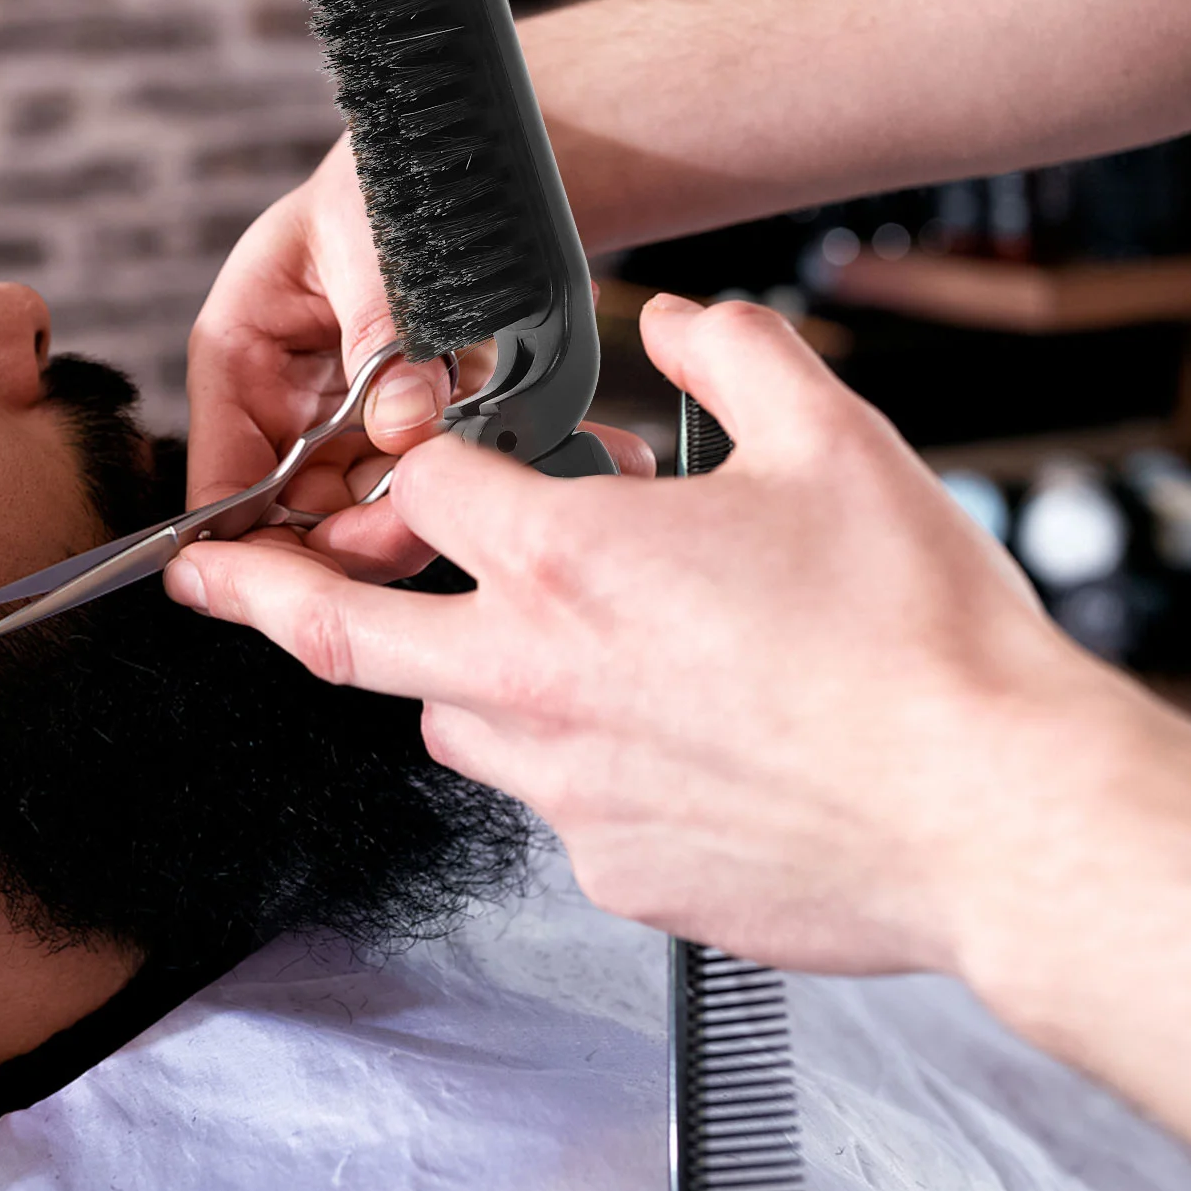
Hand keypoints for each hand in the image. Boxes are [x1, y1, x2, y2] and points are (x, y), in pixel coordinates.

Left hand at [166, 294, 1127, 975]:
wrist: (987, 812)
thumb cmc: (918, 634)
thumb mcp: (835, 440)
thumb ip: (735, 356)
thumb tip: (682, 322)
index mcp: (573, 557)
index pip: (429, 477)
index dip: (430, 442)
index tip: (437, 443)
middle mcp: (537, 675)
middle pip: (345, 626)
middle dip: (255, 592)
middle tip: (202, 580)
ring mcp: (564, 785)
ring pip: (449, 718)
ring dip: (458, 670)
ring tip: (529, 646)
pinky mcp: (611, 867)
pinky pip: (549, 800)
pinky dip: (566, 757)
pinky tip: (659, 740)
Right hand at [188, 136, 648, 580]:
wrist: (468, 154)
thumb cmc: (389, 174)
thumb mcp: (372, 244)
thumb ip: (383, 338)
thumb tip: (403, 427)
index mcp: (243, 357)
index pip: (225, 477)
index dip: (260, 542)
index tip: (320, 569)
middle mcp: (294, 403)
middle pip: (310, 514)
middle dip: (370, 533)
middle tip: (436, 526)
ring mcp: (359, 421)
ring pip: (383, 507)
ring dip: (446, 511)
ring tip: (516, 491)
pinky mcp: (424, 425)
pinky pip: (448, 471)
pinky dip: (502, 471)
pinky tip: (572, 450)